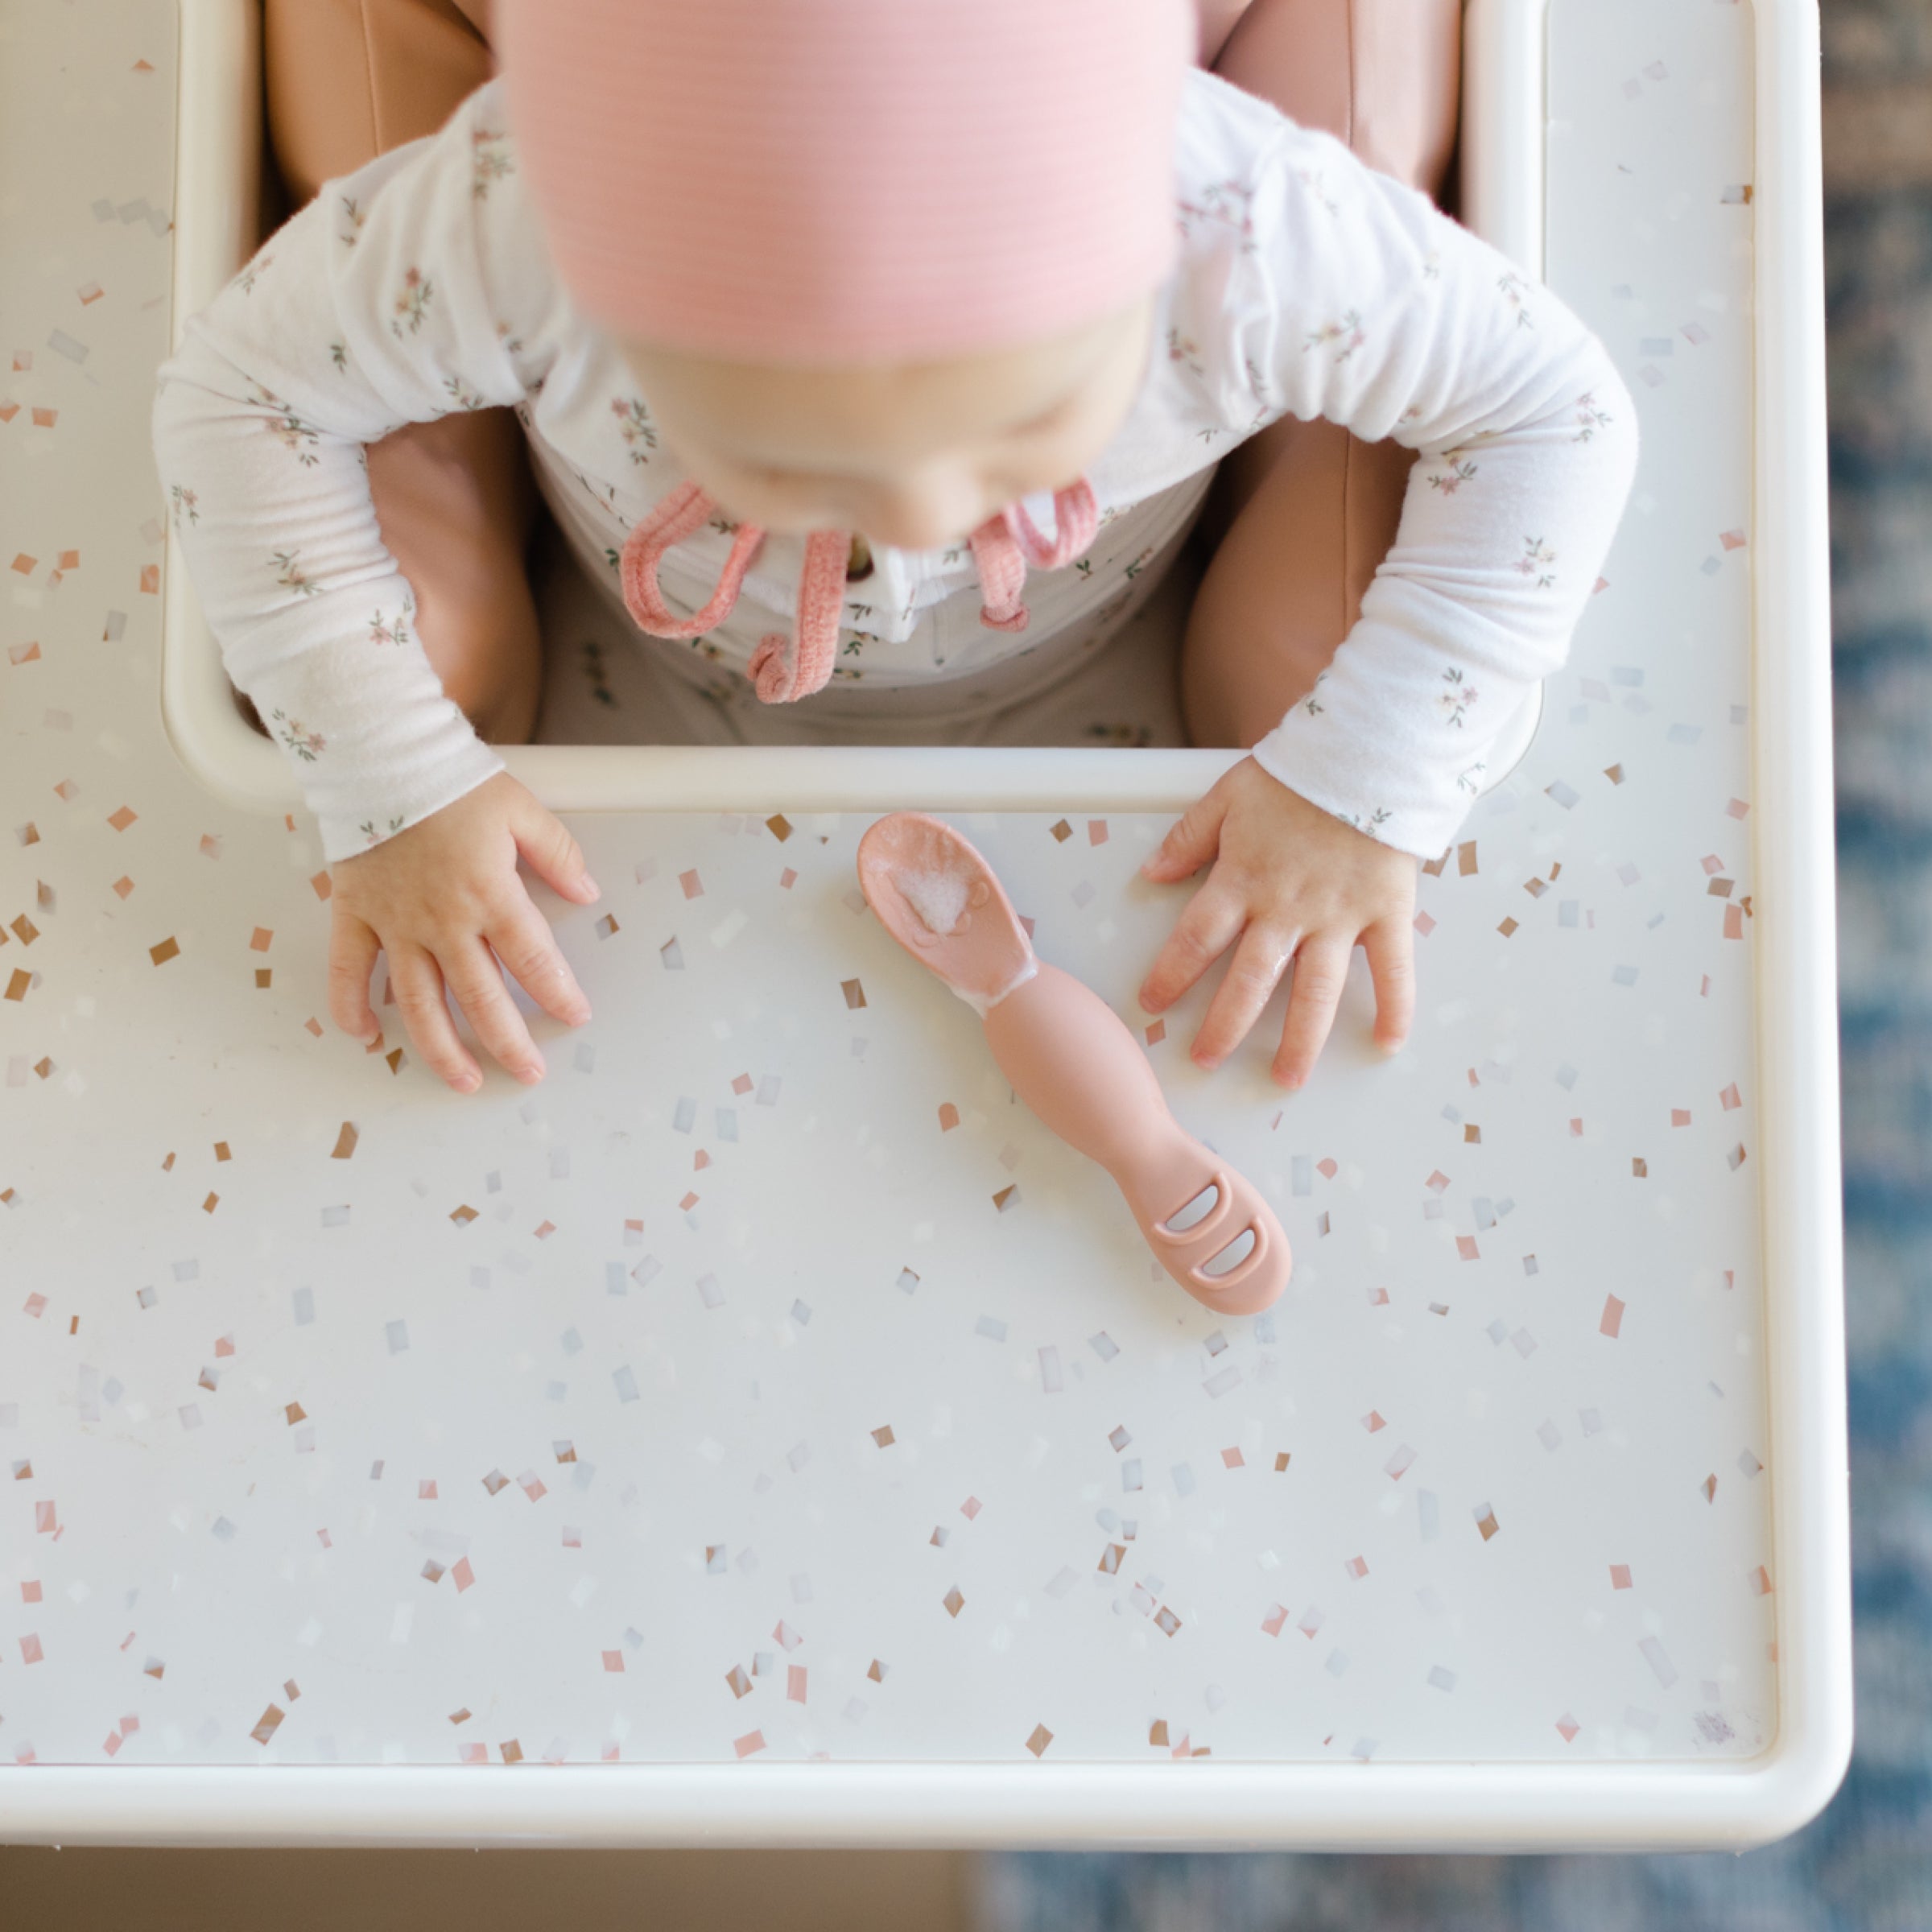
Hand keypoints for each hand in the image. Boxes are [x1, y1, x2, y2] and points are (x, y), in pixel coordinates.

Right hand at [327, 771, 599, 1091]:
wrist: (379, 757)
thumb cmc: (451, 781)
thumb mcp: (521, 810)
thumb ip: (557, 854)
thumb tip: (587, 891)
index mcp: (491, 896)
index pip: (534, 961)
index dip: (558, 995)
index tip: (574, 1018)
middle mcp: (444, 922)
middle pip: (482, 999)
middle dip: (510, 1042)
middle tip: (529, 1073)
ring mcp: (396, 924)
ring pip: (420, 1003)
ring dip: (443, 1049)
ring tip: (465, 1081)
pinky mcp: (355, 916)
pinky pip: (350, 972)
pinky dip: (352, 1008)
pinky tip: (368, 1039)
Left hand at [1136, 756, 1416, 1086]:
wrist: (1369, 751)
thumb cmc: (1297, 774)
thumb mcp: (1228, 796)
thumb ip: (1189, 838)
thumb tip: (1151, 874)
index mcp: (1244, 880)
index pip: (1197, 938)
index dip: (1171, 974)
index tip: (1153, 1005)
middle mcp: (1288, 908)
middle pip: (1250, 980)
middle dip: (1224, 1025)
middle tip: (1205, 1059)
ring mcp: (1339, 916)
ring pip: (1315, 990)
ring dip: (1300, 1040)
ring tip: (1286, 1078)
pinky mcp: (1386, 912)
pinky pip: (1392, 969)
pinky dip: (1394, 1008)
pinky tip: (1386, 1045)